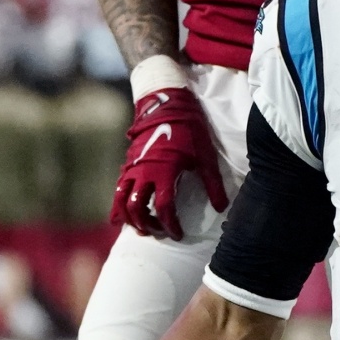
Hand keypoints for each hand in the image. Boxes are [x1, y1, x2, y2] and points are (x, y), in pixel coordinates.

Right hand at [112, 86, 229, 239]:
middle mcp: (143, 172)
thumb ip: (213, 185)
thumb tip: (221, 208)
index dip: (170, 224)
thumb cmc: (189, 130)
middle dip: (146, 225)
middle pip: (137, 208)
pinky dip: (118, 204)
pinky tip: (123, 215)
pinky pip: (118, 189)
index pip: (163, 208)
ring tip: (139, 228)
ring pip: (121, 200)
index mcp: (164, 172)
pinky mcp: (127, 164)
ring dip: (129, 218)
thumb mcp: (205, 158)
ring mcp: (132, 168)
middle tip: (158, 232)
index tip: (177, 234)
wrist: (167, 106)